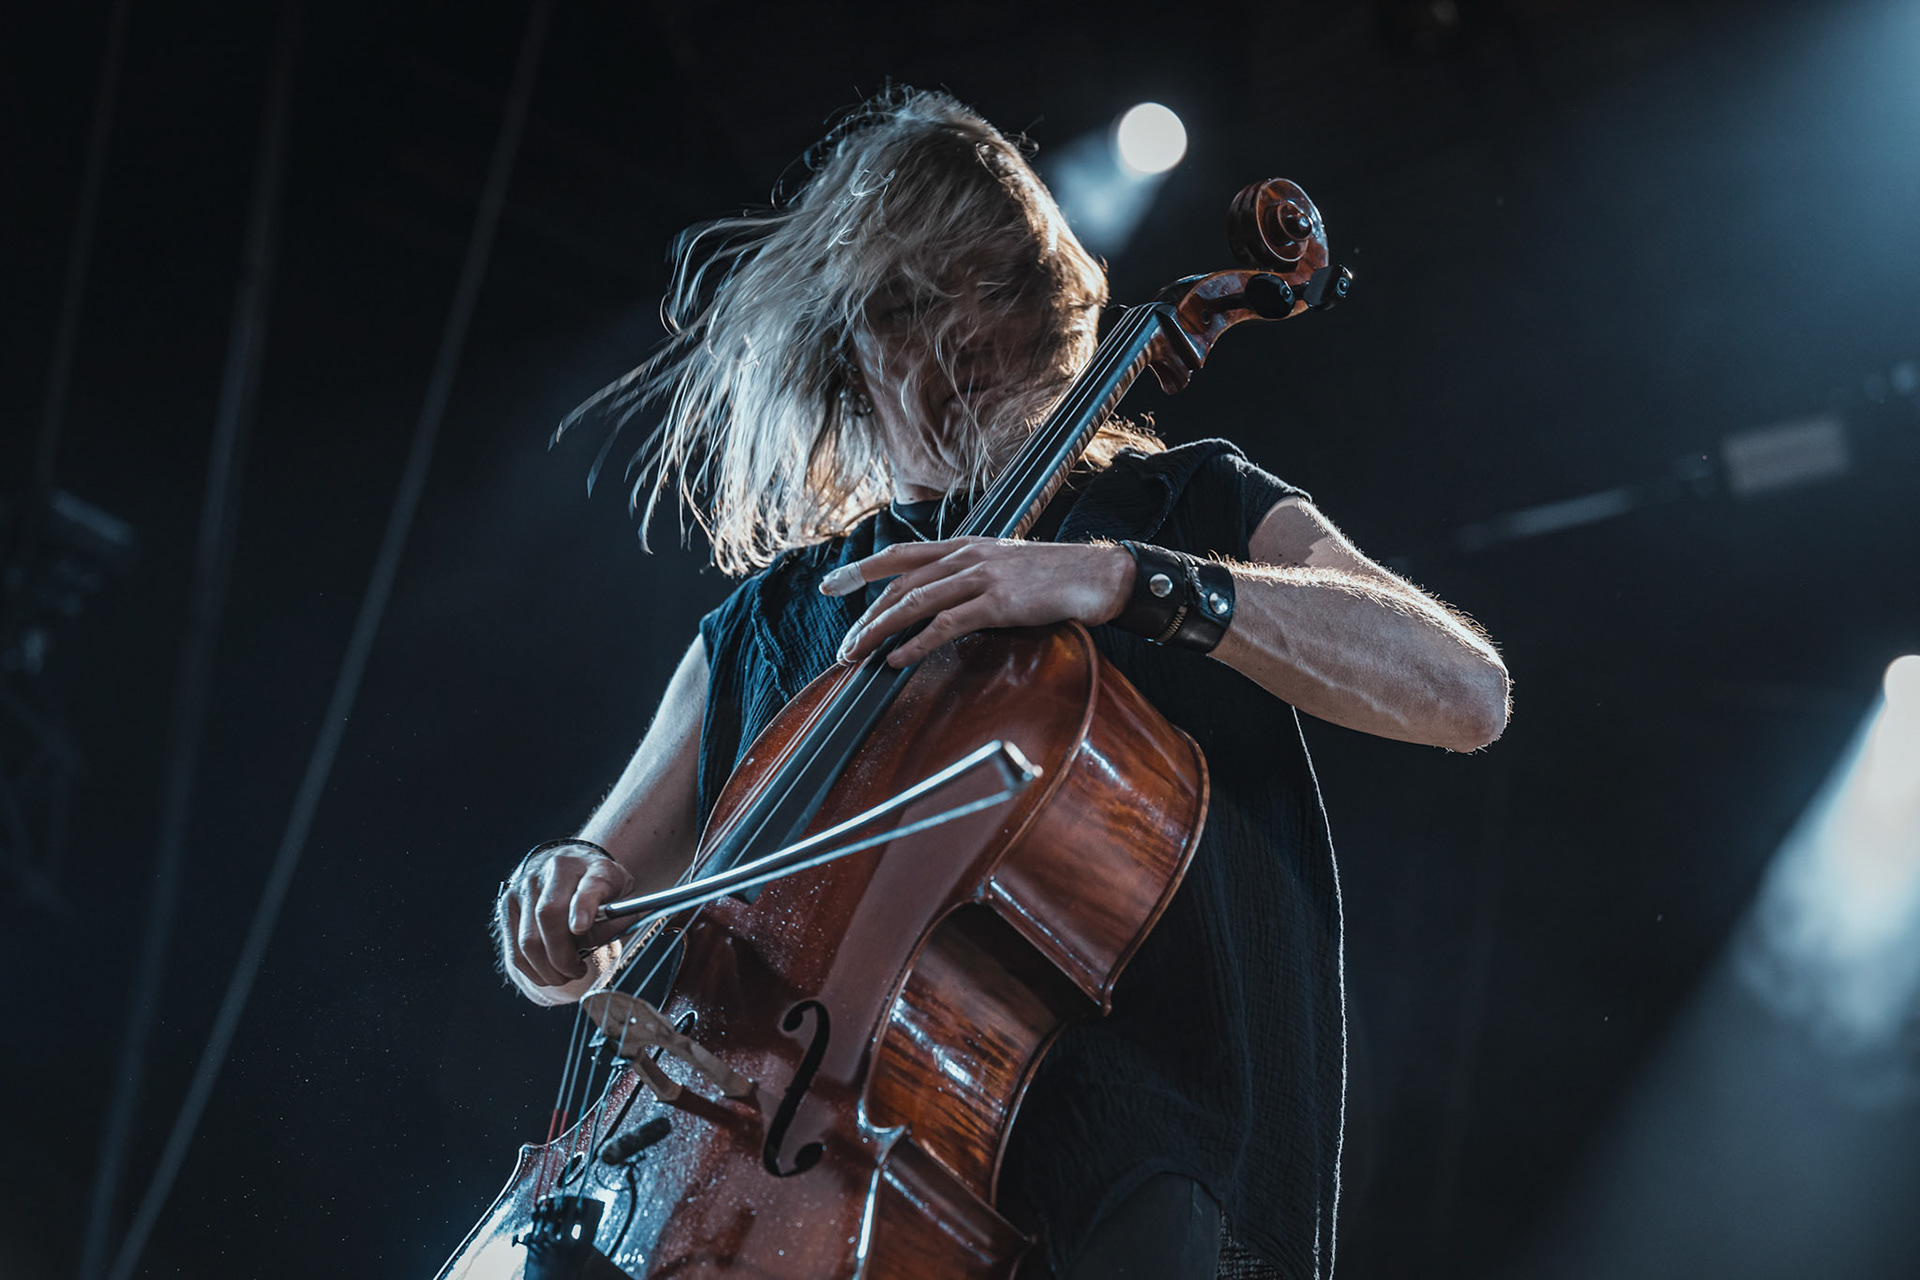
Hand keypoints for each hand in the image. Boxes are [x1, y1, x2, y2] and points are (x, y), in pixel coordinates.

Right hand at [498, 843, 636, 988]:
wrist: (572, 863)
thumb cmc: (602, 887)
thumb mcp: (623, 897)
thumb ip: (615, 921)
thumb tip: (589, 942)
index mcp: (591, 866)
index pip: (587, 886)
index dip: (582, 907)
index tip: (581, 928)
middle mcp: (552, 871)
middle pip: (548, 916)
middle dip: (562, 956)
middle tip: (577, 971)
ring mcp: (525, 887)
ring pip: (527, 940)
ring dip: (547, 969)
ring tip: (564, 974)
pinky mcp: (508, 904)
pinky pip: (514, 949)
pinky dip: (530, 969)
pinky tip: (547, 972)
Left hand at [821, 538, 1133, 666]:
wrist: (1095, 575)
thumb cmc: (1051, 576)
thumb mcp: (1002, 566)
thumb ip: (968, 578)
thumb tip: (939, 602)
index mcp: (964, 547)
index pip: (900, 555)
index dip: (862, 570)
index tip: (831, 584)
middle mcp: (966, 557)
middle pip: (899, 584)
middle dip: (865, 616)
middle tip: (844, 646)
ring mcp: (981, 578)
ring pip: (915, 603)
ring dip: (880, 632)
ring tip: (858, 655)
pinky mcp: (998, 603)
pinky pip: (947, 624)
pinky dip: (917, 642)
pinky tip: (898, 659)